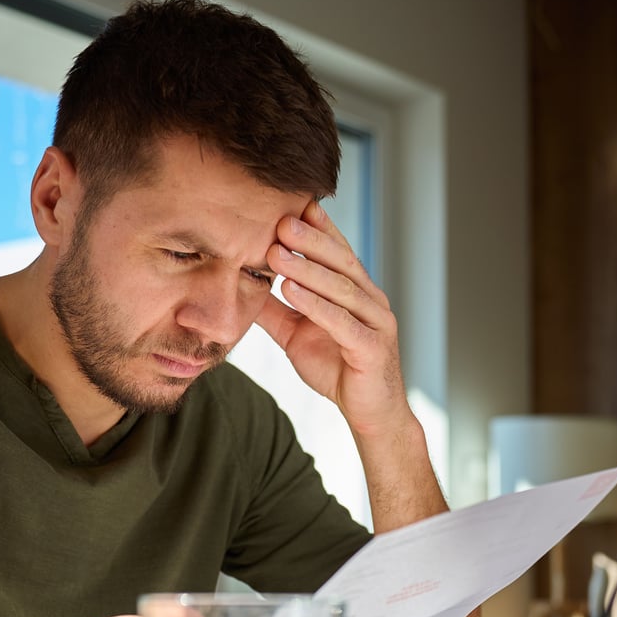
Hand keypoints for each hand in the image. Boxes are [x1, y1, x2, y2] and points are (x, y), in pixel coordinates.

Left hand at [256, 201, 411, 438]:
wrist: (368, 413)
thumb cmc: (338, 369)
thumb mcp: (297, 335)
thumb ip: (275, 310)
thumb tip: (240, 286)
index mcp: (356, 292)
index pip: (337, 252)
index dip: (317, 228)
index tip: (291, 203)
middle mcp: (370, 300)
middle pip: (340, 262)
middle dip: (310, 239)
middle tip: (280, 219)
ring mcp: (376, 322)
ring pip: (341, 288)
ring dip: (307, 268)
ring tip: (277, 252)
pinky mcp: (372, 348)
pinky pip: (342, 322)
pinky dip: (316, 305)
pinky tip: (292, 290)